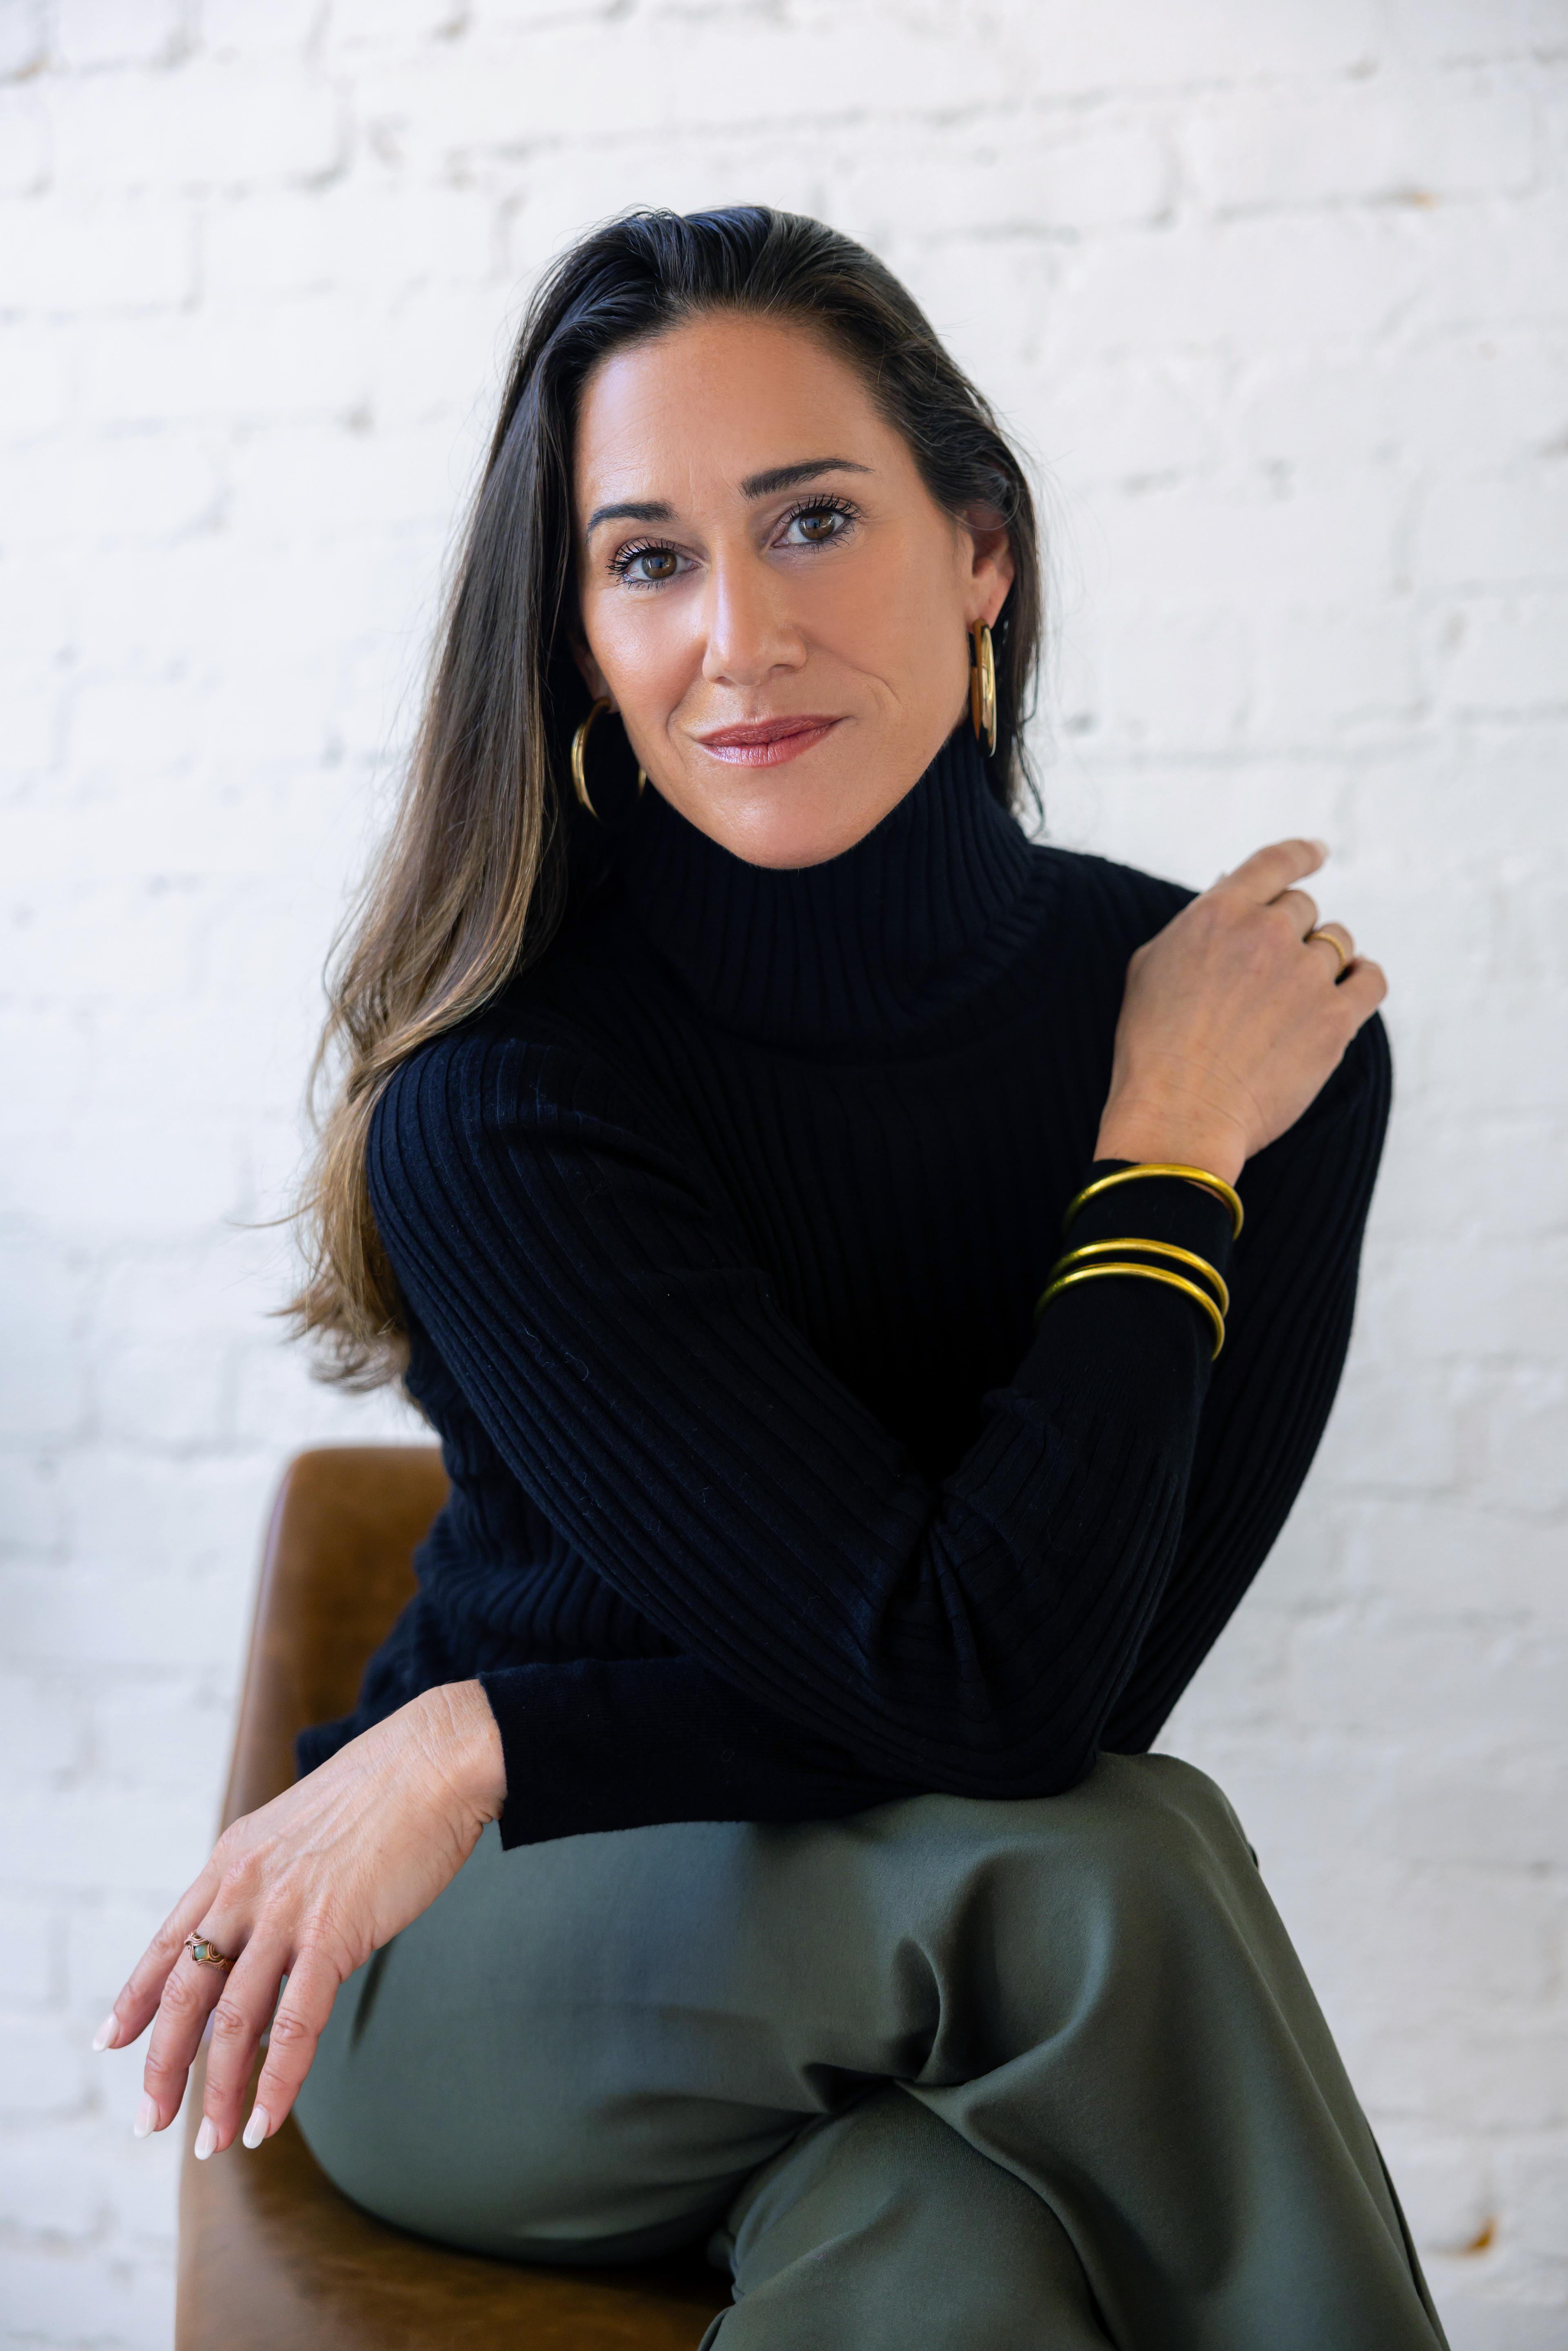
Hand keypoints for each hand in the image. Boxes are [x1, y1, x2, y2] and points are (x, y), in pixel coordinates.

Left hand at [94, 1682, 504, 2156]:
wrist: (436, 1759)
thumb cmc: (383, 1796)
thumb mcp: (300, 1835)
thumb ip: (271, 1890)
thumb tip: (262, 1959)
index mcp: (233, 1860)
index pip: (169, 1943)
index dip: (136, 1998)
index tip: (111, 2042)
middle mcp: (245, 1886)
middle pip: (186, 1993)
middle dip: (162, 2066)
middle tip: (150, 2120)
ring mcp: (287, 1910)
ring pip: (232, 2021)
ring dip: (216, 2091)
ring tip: (210, 2141)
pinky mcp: (335, 1931)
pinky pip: (295, 2023)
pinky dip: (277, 2080)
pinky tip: (265, 2121)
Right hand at [1094, 840, 1386, 1184]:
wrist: (1179, 1117)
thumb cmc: (1151, 1049)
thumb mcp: (1151, 968)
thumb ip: (1194, 925)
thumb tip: (1230, 896)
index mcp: (1219, 914)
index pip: (1275, 863)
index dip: (1302, 854)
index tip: (1319, 853)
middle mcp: (1266, 934)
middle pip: (1304, 909)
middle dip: (1290, 934)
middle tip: (1269, 975)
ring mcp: (1305, 976)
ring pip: (1338, 942)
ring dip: (1322, 962)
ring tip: (1297, 998)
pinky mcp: (1335, 1020)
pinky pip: (1370, 980)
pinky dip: (1362, 981)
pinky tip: (1349, 992)